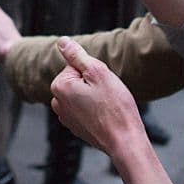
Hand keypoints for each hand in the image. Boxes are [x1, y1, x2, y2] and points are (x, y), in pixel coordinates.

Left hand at [50, 36, 146, 156]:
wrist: (124, 140)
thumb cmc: (115, 108)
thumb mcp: (98, 72)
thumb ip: (77, 55)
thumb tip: (62, 42)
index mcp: (60, 86)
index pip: (76, 65)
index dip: (94, 71)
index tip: (102, 83)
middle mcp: (58, 103)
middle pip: (78, 79)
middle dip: (93, 83)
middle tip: (107, 94)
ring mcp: (66, 117)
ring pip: (82, 94)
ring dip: (95, 96)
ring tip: (107, 105)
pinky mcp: (77, 127)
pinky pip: (85, 109)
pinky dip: (95, 109)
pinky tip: (106, 116)